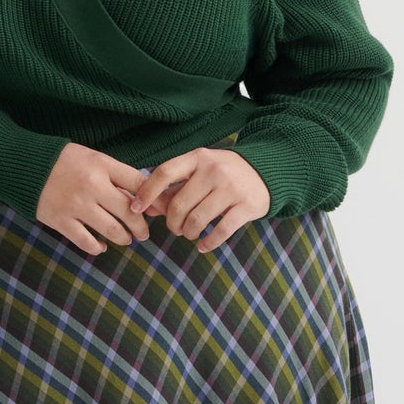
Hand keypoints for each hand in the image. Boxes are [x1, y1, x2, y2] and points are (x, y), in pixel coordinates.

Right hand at [36, 142, 155, 254]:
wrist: (25, 166)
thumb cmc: (63, 161)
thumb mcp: (92, 158)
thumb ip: (115, 174)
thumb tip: (142, 196)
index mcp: (102, 165)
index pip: (138, 184)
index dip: (153, 200)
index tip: (156, 210)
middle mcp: (92, 185)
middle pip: (129, 211)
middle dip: (141, 227)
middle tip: (144, 233)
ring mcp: (76, 205)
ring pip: (112, 230)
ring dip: (124, 238)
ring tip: (127, 239)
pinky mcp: (61, 220)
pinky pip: (87, 242)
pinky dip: (98, 248)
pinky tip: (102, 246)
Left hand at [128, 147, 269, 251]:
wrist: (267, 171)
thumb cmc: (223, 174)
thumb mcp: (200, 171)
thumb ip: (175, 187)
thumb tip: (149, 208)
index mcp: (198, 158)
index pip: (165, 173)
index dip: (147, 193)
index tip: (136, 209)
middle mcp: (214, 170)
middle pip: (179, 204)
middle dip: (172, 222)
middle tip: (176, 228)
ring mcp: (231, 188)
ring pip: (197, 220)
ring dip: (188, 233)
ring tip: (190, 233)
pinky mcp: (247, 206)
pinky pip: (221, 231)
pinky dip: (208, 243)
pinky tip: (203, 246)